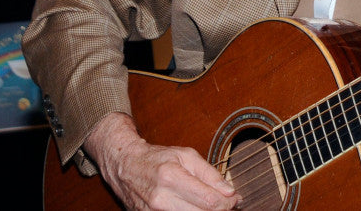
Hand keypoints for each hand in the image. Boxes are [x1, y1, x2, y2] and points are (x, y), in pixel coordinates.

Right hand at [85, 113, 240, 209]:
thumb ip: (210, 174)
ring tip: (211, 204)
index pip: (209, 201)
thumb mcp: (186, 155)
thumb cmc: (157, 158)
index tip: (234, 198)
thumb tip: (229, 191)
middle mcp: (161, 199)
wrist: (125, 166)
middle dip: (220, 210)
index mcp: (171, 177)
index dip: (227, 202)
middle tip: (227, 202)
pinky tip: (196, 208)